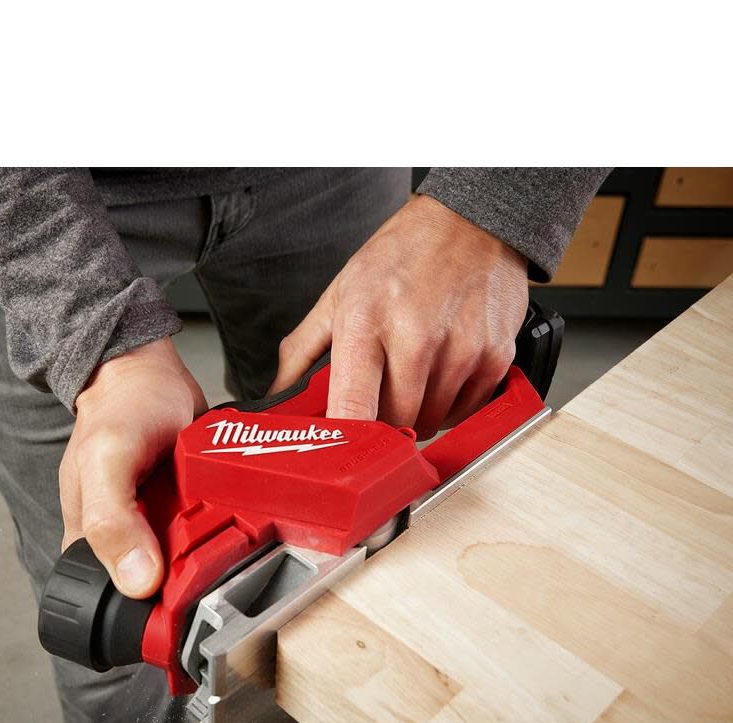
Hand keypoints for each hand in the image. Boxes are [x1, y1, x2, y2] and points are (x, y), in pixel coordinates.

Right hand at [60, 338, 206, 598]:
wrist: (148, 373)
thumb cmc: (119, 409)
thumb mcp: (108, 460)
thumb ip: (113, 521)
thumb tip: (137, 583)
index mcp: (90, 547)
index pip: (120, 607)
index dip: (154, 613)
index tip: (185, 601)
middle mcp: (125, 547)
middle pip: (166, 592)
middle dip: (194, 585)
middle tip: (212, 551)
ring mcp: (160, 533)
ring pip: (194, 569)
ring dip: (216, 559)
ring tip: (225, 530)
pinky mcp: (189, 516)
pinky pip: (212, 539)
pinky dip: (226, 532)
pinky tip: (233, 519)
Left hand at [269, 194, 528, 438]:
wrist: (471, 222)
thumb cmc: (402, 257)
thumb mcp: (339, 294)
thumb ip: (302, 353)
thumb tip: (277, 397)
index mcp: (366, 323)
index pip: (353, 407)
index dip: (345, 440)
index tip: (339, 450)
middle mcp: (416, 338)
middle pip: (394, 424)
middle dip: (382, 422)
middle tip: (379, 395)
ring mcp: (461, 349)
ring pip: (431, 422)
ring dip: (418, 413)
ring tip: (413, 374)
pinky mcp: (495, 356)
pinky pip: (465, 411)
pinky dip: (451, 404)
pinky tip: (443, 371)